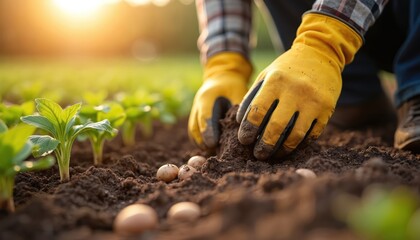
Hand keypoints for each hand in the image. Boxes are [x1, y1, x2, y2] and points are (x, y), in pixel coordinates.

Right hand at [189, 52, 251, 148]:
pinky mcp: (195, 117)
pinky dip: (200, 141)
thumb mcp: (238, 92)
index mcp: (207, 96)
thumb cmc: (233, 85)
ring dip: (200, 143)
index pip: (205, 117)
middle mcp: (197, 104)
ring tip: (212, 152)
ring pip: (192, 131)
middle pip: (195, 127)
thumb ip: (239, 109)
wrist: (221, 76)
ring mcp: (194, 111)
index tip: (213, 144)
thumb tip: (245, 128)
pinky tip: (210, 148)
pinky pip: (194, 132)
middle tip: (214, 151)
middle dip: (203, 141)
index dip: (208, 131)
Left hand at [236, 13, 362, 159]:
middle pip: (276, 128)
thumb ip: (252, 97)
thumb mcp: (266, 75)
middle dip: (263, 146)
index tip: (243, 140)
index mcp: (275, 81)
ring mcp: (313, 101)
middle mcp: (295, 91)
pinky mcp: (327, 110)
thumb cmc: (286, 68)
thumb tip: (241, 123)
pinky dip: (299, 144)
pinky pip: (311, 135)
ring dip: (281, 150)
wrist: (321, 54)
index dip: (248, 130)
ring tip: (272, 155)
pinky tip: (290, 147)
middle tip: (257, 154)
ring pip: (295, 136)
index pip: (257, 112)